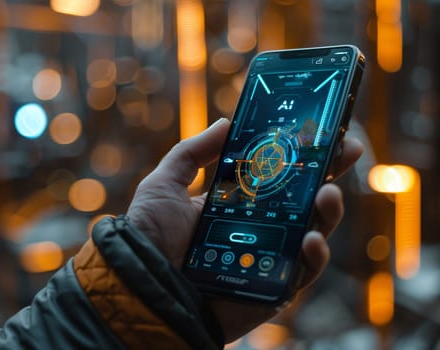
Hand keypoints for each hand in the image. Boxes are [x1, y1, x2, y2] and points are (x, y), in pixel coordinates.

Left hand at [126, 118, 362, 340]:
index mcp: (238, 203)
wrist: (143, 282)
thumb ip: (192, 152)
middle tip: (347, 148)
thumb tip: (226, 122)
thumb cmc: (152, 234)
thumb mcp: (166, 183)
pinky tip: (310, 239)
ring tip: (328, 193)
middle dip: (329, 173)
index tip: (323, 130)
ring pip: (312, 232)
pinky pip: (303, 272)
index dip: (302, 154)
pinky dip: (314, 256)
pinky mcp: (273, 287)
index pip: (278, 175)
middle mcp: (259, 227)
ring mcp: (269, 256)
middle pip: (304, 199)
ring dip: (328, 211)